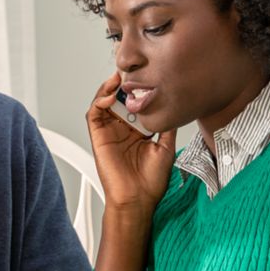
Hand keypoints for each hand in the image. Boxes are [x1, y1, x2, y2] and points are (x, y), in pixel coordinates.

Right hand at [88, 73, 176, 210]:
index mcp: (138, 131)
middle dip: (124, 83)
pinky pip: (94, 114)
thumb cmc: (150, 181)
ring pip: (104, 102)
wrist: (138, 200)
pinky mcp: (98, 137)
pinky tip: (109, 95)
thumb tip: (176, 105)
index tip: (148, 75)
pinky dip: (99, 101)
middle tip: (131, 70)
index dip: (139, 89)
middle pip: (119, 99)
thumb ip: (167, 125)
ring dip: (109, 88)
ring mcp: (109, 132)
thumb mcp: (166, 146)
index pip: (135, 103)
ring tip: (119, 77)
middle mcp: (122, 129)